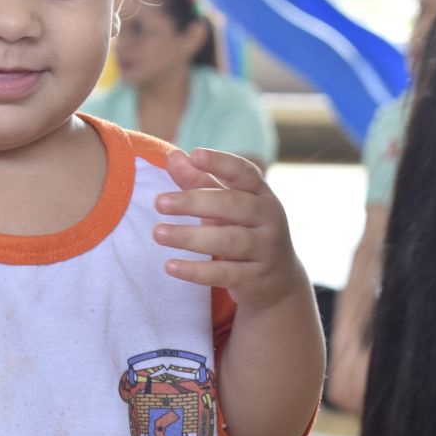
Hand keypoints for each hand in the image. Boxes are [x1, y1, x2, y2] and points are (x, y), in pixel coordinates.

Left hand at [153, 148, 301, 312]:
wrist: (278, 281)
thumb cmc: (243, 231)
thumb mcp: (225, 206)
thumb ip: (198, 182)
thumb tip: (173, 156)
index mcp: (261, 194)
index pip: (244, 173)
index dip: (220, 163)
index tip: (195, 154)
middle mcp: (269, 219)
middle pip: (233, 205)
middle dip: (194, 202)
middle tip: (158, 202)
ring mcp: (266, 250)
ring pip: (229, 241)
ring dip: (190, 237)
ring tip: (158, 233)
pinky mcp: (256, 279)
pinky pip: (225, 274)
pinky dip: (196, 271)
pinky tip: (170, 266)